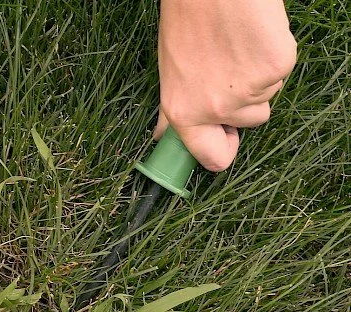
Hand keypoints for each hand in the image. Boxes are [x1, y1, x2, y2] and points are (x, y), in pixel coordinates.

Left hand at [153, 0, 296, 170]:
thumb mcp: (170, 71)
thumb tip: (163, 134)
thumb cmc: (187, 20)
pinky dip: (272, 57)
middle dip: (243, 102)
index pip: (213, 159)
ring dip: (257, 77)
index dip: (222, 150)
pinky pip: (281, 72)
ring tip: (237, 46)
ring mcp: (250, 90)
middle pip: (249, 122)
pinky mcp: (276, 67)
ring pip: (267, 95)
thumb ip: (173, 109)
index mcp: (185, 113)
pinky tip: (252, 37)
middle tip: (228, 69)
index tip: (225, 137)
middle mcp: (217, 108)